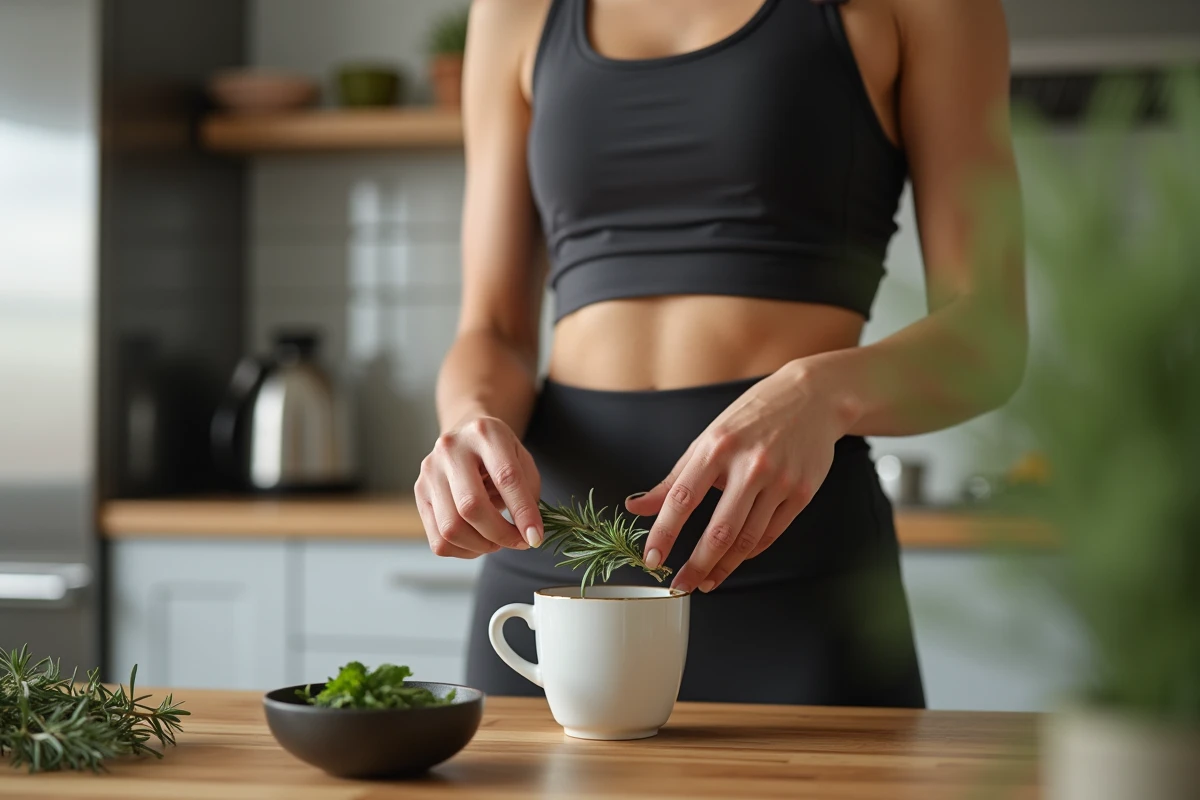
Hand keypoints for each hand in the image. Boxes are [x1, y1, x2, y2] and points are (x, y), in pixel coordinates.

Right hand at [415, 415, 542, 558]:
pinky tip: (477, 542)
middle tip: (518, 542)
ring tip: (497, 541)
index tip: (535, 537)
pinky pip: (438, 539)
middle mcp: (451, 449)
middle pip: (471, 506)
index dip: (523, 512)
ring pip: (451, 528)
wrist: (466, 438)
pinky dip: (463, 550)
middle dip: (500, 534)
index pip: (506, 477)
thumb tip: (528, 534)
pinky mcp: (419, 493)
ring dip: (481, 546)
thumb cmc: (499, 453)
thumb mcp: (522, 460)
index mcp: (485, 433)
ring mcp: (430, 471)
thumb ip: (528, 493)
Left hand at [625, 361, 858, 592]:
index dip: (664, 534)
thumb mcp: (708, 438)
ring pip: (747, 539)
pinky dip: (749, 552)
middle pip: (719, 530)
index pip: (682, 499)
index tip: (652, 558)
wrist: (812, 397)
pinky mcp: (802, 492)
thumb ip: (673, 478)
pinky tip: (734, 560)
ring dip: (722, 567)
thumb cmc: (754, 416)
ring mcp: (779, 481)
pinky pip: (770, 534)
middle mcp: (749, 465)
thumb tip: (637, 506)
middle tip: (680, 585)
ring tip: (706, 581)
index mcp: (717, 447)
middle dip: (696, 565)